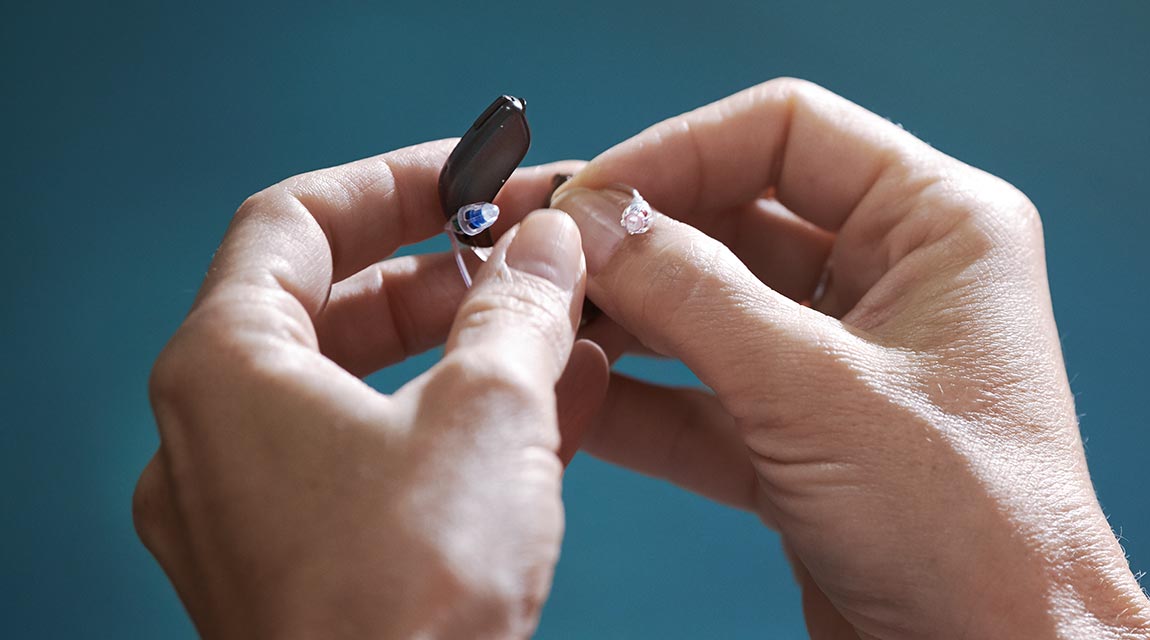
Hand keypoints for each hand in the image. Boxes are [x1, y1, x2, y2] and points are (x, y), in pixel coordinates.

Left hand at [135, 141, 607, 637]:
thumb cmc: (404, 600)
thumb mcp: (489, 415)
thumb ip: (521, 308)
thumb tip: (548, 243)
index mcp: (225, 371)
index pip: (295, 222)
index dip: (396, 182)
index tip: (478, 174)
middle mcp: (214, 438)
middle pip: (329, 309)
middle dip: (446, 273)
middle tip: (533, 254)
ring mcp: (251, 514)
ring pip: (362, 393)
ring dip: (465, 351)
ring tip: (563, 328)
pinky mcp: (302, 574)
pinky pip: (380, 468)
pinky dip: (458, 429)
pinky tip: (561, 411)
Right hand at [551, 79, 1149, 638]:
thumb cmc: (976, 528)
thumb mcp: (819, 394)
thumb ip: (697, 296)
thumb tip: (598, 221)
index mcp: (941, 228)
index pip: (790, 134)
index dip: (681, 151)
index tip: (591, 195)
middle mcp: (900, 282)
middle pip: (740, 217)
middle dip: (639, 240)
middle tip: (544, 261)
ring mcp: (852, 365)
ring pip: (715, 310)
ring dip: (629, 319)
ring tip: (543, 326)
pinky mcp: (814, 442)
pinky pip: (709, 397)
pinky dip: (643, 400)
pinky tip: (572, 397)